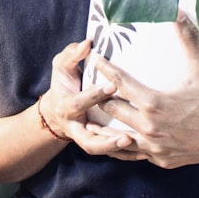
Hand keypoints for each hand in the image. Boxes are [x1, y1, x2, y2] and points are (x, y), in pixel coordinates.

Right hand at [38, 40, 136, 154]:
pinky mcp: (95, 143)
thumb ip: (72, 54)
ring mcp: (84, 138)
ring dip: (115, 148)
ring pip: (98, 149)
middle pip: (88, 138)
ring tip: (133, 143)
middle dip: (107, 136)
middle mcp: (74, 127)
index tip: (113, 85)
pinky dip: (123, 154)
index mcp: (65, 107)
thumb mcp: (61, 66)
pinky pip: (107, 154)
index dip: (95, 95)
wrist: (56, 111)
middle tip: (129, 131)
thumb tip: (88, 43)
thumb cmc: (62, 83)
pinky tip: (142, 152)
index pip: (79, 103)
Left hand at [86, 10, 198, 167]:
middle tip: (90, 86)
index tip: (95, 59)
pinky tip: (114, 141)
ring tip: (89, 118)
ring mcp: (156, 147)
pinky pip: (134, 154)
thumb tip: (178, 10)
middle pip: (112, 109)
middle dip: (100, 97)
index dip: (105, 69)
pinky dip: (122, 146)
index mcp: (155, 103)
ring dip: (103, 126)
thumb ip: (188, 37)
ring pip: (116, 138)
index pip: (119, 83)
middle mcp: (150, 127)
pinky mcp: (162, 159)